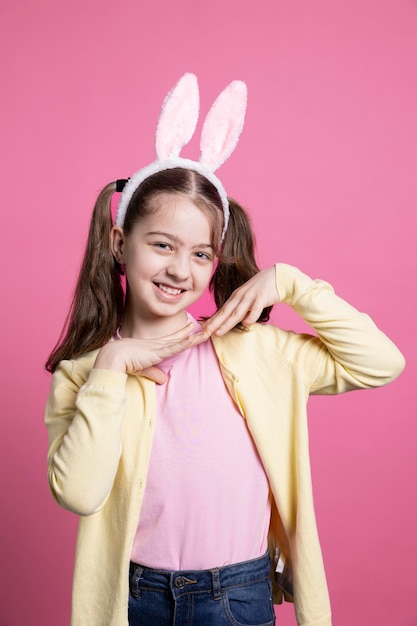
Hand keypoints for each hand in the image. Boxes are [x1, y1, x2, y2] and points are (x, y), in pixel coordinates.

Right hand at [93, 322, 209, 383]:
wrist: (114, 357)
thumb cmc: (123, 362)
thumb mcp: (142, 369)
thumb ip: (153, 373)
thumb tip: (163, 379)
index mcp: (153, 346)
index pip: (172, 339)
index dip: (182, 334)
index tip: (191, 328)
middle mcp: (158, 344)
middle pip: (179, 337)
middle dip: (192, 332)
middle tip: (205, 325)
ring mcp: (159, 346)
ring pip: (181, 340)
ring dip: (195, 336)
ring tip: (207, 330)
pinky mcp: (158, 351)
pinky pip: (175, 346)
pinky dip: (186, 342)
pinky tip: (195, 337)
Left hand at [203, 266, 279, 336]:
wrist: (276, 277)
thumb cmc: (260, 290)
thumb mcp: (246, 298)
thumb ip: (238, 308)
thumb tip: (228, 321)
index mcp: (235, 297)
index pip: (221, 311)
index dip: (211, 321)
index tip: (201, 330)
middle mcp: (240, 297)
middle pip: (225, 312)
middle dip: (213, 324)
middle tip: (204, 334)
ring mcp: (250, 297)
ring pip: (237, 312)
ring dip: (227, 323)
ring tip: (218, 332)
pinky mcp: (262, 298)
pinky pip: (256, 308)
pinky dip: (251, 316)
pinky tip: (246, 323)